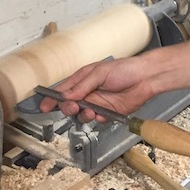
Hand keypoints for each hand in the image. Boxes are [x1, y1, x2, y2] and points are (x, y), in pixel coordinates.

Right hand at [38, 55, 155, 121]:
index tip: (44, 106)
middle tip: (73, 106)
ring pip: (81, 115)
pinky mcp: (108, 113)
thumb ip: (83, 85)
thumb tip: (66, 95)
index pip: (63, 90)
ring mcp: (97, 103)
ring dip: (83, 115)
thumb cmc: (124, 69)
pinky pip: (97, 121)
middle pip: (69, 104)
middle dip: (68, 108)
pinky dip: (97, 119)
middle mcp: (88, 92)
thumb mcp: (100, 73)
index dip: (53, 98)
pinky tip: (102, 114)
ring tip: (91, 111)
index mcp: (84, 79)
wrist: (145, 78)